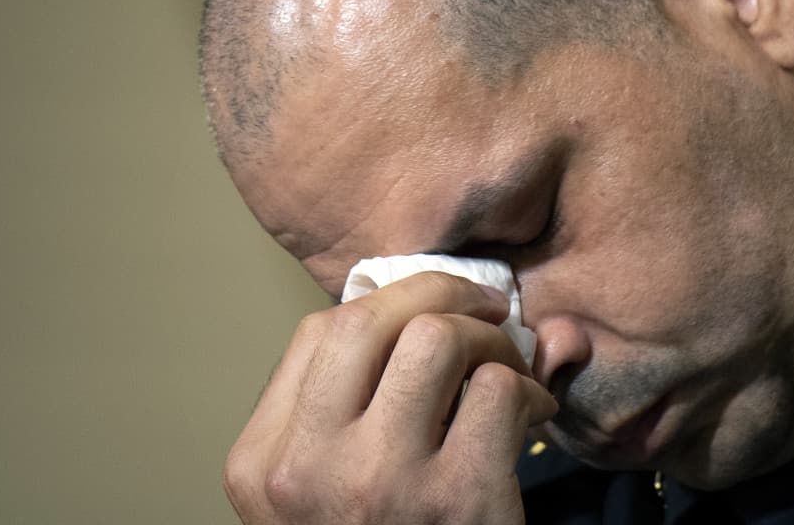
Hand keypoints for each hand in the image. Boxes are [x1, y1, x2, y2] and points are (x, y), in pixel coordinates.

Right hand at [223, 272, 557, 523]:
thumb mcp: (325, 489)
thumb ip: (356, 404)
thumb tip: (443, 306)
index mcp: (261, 463)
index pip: (321, 333)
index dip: (390, 303)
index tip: (429, 309)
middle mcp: (307, 469)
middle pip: (374, 319)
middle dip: (443, 294)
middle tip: (484, 312)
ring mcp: (380, 482)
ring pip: (439, 339)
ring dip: (490, 341)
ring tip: (506, 370)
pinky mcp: (457, 499)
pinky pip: (499, 390)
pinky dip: (529, 389)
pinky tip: (531, 415)